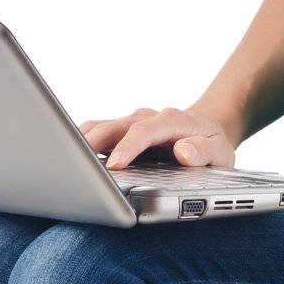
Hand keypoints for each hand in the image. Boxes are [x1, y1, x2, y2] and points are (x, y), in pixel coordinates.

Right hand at [78, 106, 238, 170]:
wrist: (207, 132)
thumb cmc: (212, 147)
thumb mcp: (219, 153)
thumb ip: (203, 152)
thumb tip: (183, 152)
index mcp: (172, 120)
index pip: (145, 131)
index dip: (128, 148)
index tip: (115, 166)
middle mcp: (147, 118)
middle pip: (115, 126)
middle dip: (94, 143)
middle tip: (75, 164)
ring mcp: (131, 124)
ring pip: (100, 128)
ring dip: (82, 142)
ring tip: (63, 160)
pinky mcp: (120, 133)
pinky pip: (96, 134)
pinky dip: (81, 145)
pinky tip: (68, 160)